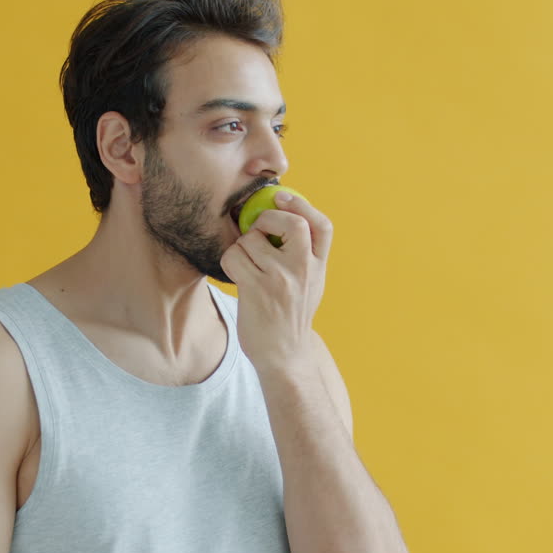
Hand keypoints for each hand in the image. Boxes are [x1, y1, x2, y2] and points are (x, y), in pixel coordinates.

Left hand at [219, 191, 333, 371]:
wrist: (284, 355)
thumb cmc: (291, 314)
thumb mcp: (311, 283)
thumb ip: (305, 254)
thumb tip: (283, 214)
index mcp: (318, 266)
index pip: (322, 226)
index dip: (302, 205)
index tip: (283, 197)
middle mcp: (304, 270)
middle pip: (290, 223)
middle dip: (266, 219)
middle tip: (257, 232)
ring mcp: (281, 279)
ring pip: (251, 240)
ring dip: (241, 247)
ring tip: (247, 266)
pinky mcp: (256, 289)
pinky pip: (234, 256)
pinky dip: (230, 261)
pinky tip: (237, 275)